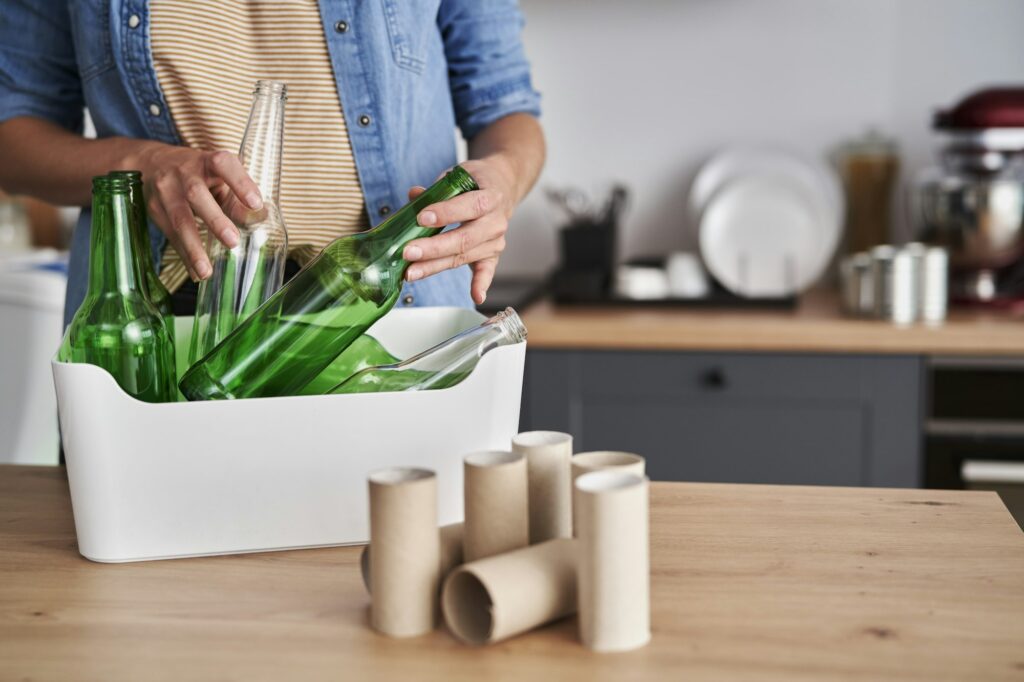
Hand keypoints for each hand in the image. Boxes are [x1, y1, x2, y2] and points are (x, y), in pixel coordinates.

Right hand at [128, 142, 262, 280]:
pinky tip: (195, 272)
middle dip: (215, 219)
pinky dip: (183, 255)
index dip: (240, 183)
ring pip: (179, 218)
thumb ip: (237, 198)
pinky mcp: (154, 207)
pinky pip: (169, 234)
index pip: (224, 165)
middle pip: (197, 194)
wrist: (153, 163)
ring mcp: (166, 189)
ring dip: (193, 247)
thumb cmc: (200, 173)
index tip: (256, 203)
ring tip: (206, 271)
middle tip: (232, 242)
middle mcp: (185, 172)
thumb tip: (260, 218)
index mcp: (209, 161)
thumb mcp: (221, 177)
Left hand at [402, 157, 516, 304]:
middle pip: (464, 238)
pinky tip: (476, 296)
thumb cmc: (476, 182)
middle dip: (434, 247)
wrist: (502, 188)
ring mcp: (495, 241)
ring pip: (465, 255)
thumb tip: (413, 195)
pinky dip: (481, 284)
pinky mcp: (492, 255)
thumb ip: (437, 188)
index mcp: (490, 196)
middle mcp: (496, 222)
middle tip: (408, 252)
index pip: (469, 206)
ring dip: (436, 266)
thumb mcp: (459, 176)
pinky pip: (487, 271)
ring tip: (411, 272)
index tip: (421, 218)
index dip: (445, 213)